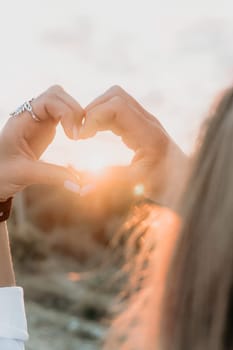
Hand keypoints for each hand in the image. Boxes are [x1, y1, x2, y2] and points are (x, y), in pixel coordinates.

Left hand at [0, 85, 83, 200]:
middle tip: (80, 135)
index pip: (49, 100)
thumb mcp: (25, 174)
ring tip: (80, 135)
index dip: (66, 112)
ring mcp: (38, 121)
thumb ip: (51, 176)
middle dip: (74, 110)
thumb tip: (77, 182)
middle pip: (57, 94)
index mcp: (21, 121)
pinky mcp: (45, 129)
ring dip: (75, 114)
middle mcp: (30, 116)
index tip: (74, 136)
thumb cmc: (1, 173)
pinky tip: (76, 136)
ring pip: (61, 102)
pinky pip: (62, 114)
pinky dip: (73, 121)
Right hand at [79, 86, 187, 204]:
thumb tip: (84, 188)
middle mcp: (147, 122)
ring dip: (96, 111)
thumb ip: (113, 182)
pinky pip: (117, 110)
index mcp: (148, 134)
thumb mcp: (139, 186)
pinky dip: (102, 117)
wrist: (183, 180)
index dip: (94, 116)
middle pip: (115, 96)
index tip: (82, 136)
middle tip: (81, 133)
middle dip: (93, 110)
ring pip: (115, 99)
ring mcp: (144, 121)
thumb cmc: (165, 185)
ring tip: (85, 133)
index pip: (117, 107)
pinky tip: (94, 133)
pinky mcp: (139, 125)